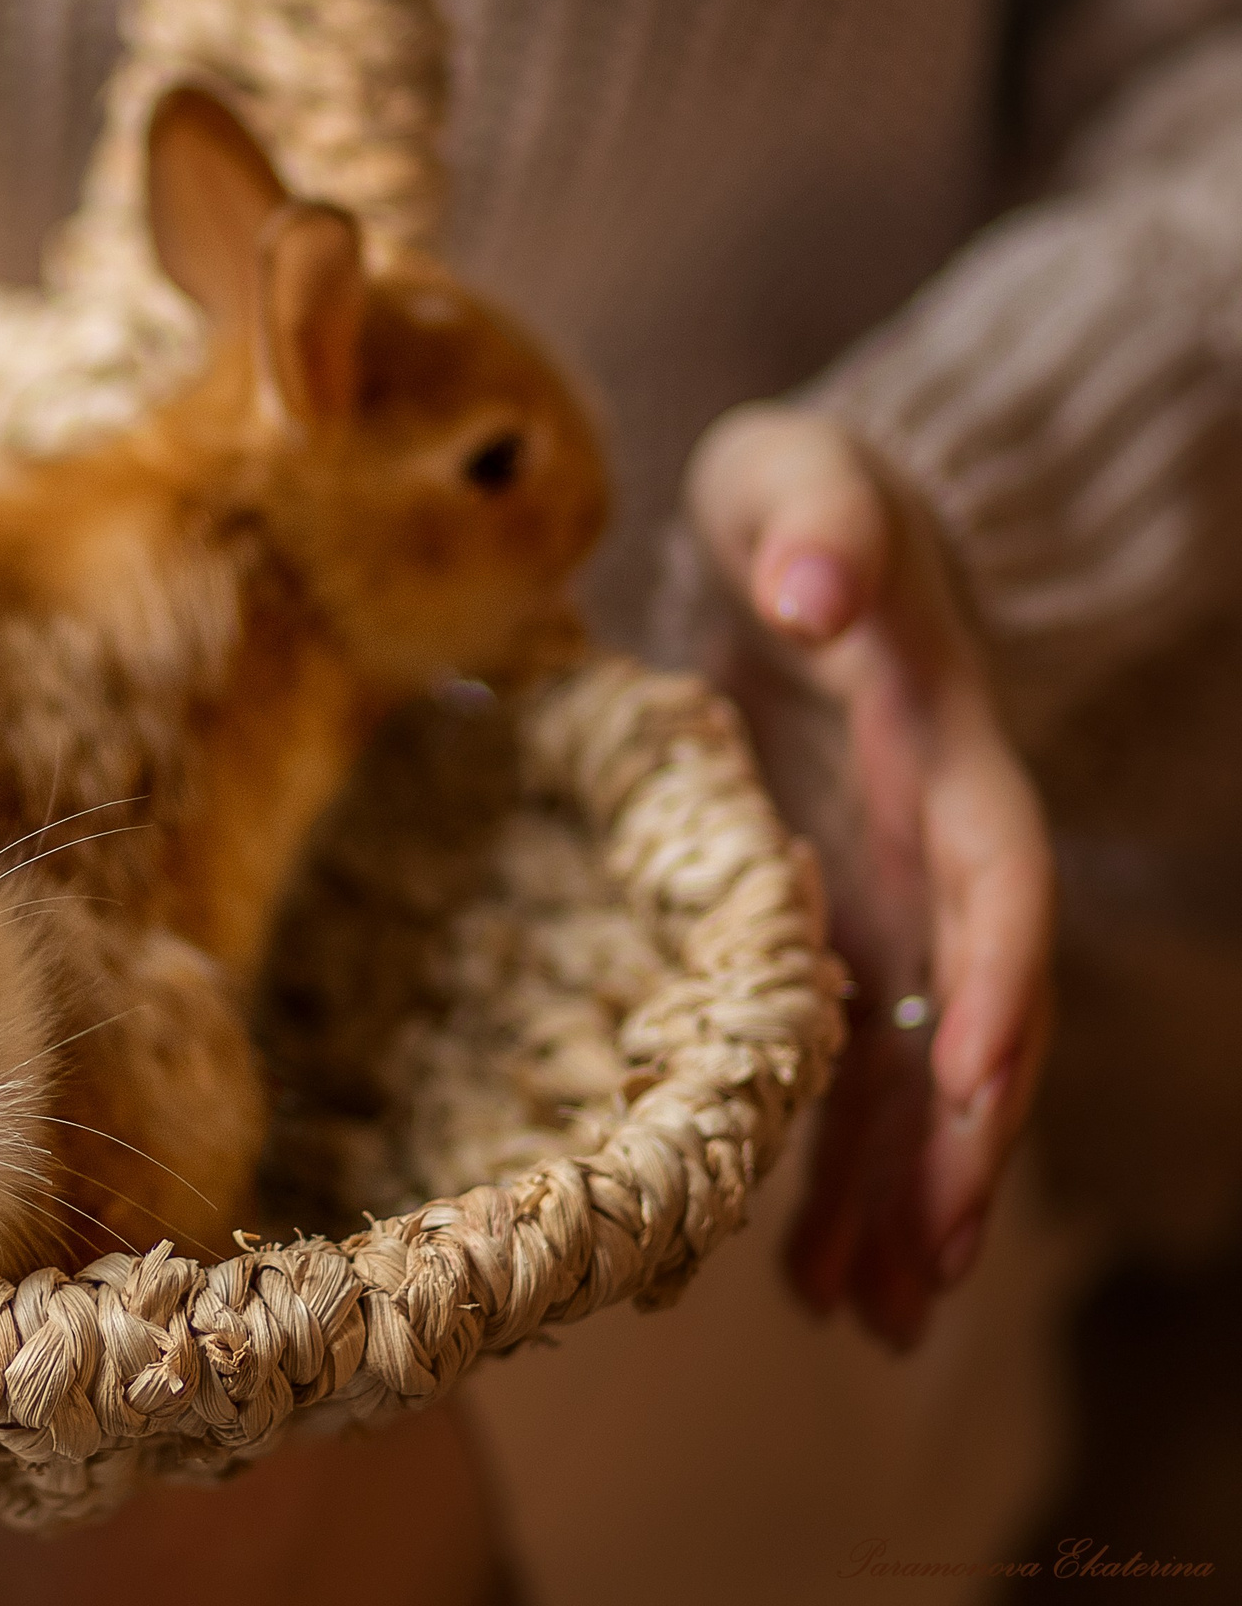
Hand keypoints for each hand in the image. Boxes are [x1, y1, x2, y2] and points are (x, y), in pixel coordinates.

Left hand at [676, 404, 1053, 1348]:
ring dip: (899, 1189)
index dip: (995, 976)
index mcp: (937, 740)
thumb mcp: (790, 467)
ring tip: (872, 1319)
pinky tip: (812, 1264)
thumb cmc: (793, 494)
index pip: (993, 871)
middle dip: (954, 1145)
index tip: (974, 1087)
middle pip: (968, 1008)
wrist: (811, 531)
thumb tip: (811, 585)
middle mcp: (932, 841)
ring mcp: (889, 892)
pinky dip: (836, 1157)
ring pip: (911, 1063)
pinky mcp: (835, 921)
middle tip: (923, 1278)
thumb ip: (809, 513)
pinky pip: (848, 1056)